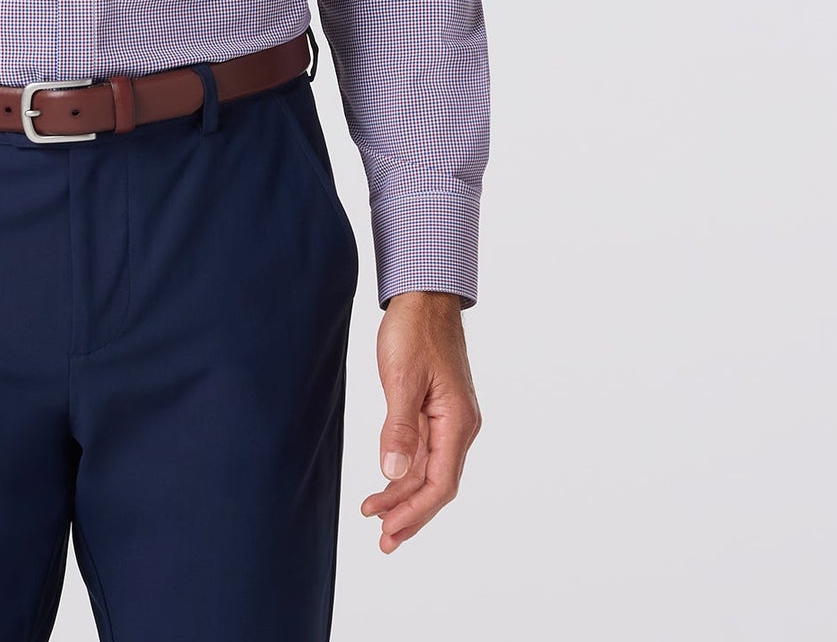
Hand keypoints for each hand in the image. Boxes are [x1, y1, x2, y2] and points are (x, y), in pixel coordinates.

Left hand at [361, 290, 480, 551]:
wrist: (424, 296)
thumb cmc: (415, 330)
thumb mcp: (402, 378)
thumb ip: (399, 427)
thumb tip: (392, 474)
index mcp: (458, 422)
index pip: (441, 483)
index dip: (416, 511)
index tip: (389, 530)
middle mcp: (459, 426)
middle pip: (437, 484)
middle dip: (410, 514)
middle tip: (383, 541)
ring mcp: (448, 418)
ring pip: (428, 470)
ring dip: (404, 495)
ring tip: (377, 517)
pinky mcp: (435, 409)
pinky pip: (422, 451)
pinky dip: (404, 470)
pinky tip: (387, 483)